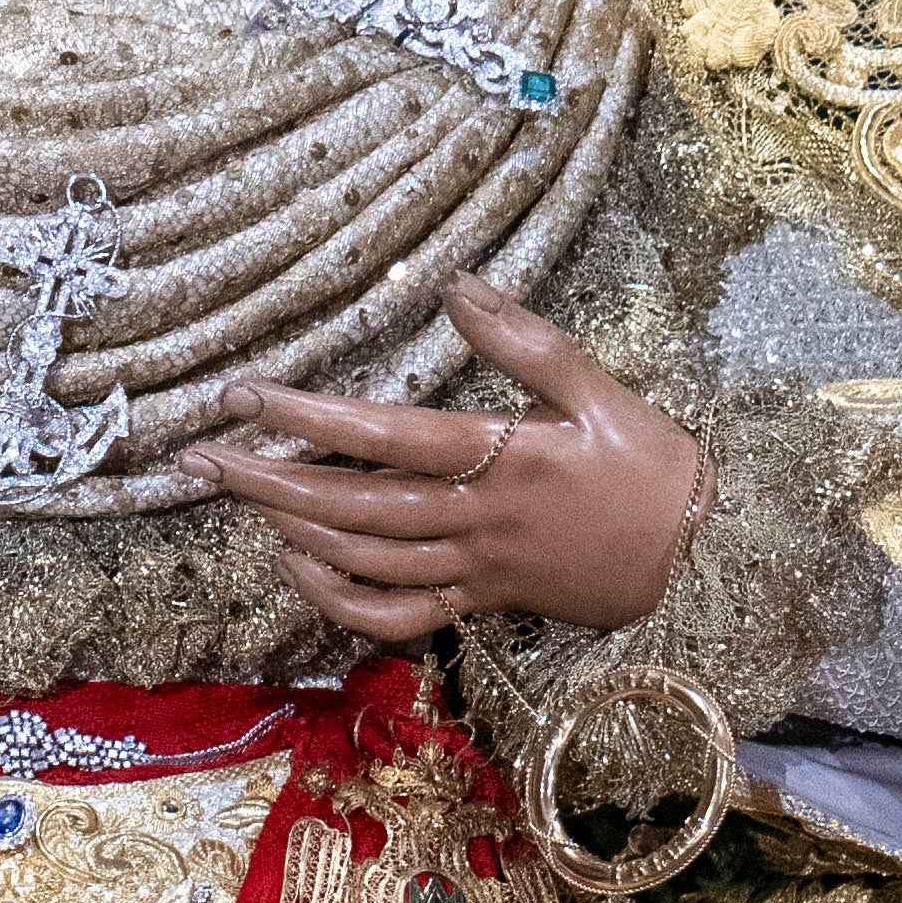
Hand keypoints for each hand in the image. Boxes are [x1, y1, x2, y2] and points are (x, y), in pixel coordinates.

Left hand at [192, 283, 703, 641]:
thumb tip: (456, 286)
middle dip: (270, 481)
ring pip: (365, 560)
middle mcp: (476, 521)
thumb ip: (524, 340)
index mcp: (503, 459)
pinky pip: (397, 617)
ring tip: (239, 494)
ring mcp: (473, 569)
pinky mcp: (480, 603)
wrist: (699, 559)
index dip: (309, 418)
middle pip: (354, 507)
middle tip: (201, 457)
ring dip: (293, 530)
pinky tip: (298, 566)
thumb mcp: (597, 387)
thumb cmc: (648, 465)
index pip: (387, 438)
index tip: (245, 395)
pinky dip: (339, 601)